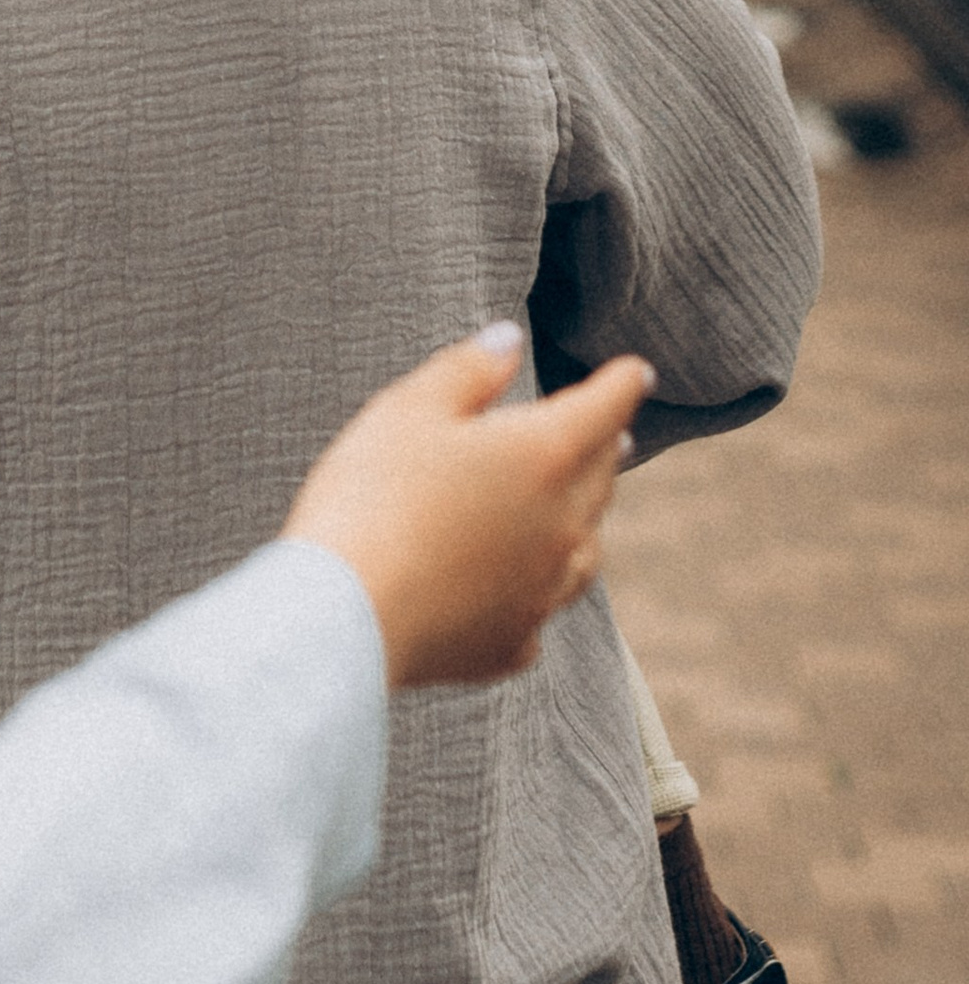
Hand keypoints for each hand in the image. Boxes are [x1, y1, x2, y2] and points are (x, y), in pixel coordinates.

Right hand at [282, 329, 649, 687]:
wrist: (346, 615)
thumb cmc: (371, 496)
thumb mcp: (408, 410)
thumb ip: (467, 370)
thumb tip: (510, 340)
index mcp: (544, 455)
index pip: (604, 408)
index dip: (622, 383)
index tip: (636, 371)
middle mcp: (560, 525)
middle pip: (601, 478)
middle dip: (606, 447)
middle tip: (612, 431)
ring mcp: (541, 592)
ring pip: (585, 550)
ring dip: (584, 519)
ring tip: (580, 506)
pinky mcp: (510, 643)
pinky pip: (539, 610)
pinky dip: (536, 592)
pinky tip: (520, 592)